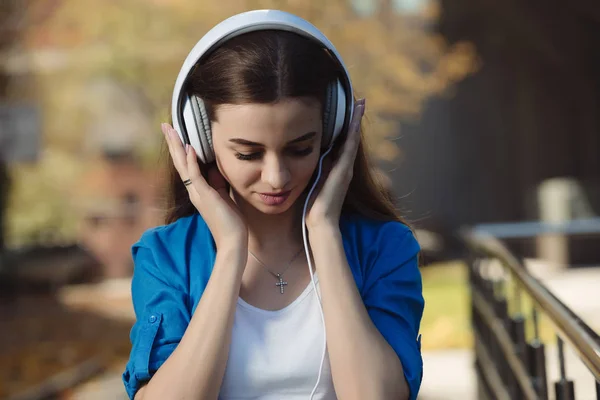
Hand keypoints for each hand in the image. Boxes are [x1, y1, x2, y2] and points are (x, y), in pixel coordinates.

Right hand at [161, 123, 247, 248]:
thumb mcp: (224, 197)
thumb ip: (218, 183)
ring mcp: (198, 194)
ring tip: (170, 130)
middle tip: (165, 125)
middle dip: (173, 142)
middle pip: (180, 162)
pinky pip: (195, 176)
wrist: (232, 241)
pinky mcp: (205, 197)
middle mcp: (194, 191)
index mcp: (198, 190)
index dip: (181, 149)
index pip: (186, 165)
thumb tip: (216, 169)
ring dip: (177, 147)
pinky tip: (189, 148)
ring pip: (184, 166)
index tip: (176, 133)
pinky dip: (192, 162)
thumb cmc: (230, 222)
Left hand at [305, 99, 365, 229]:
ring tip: (361, 103)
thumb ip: (310, 175)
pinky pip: (350, 144)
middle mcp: (344, 167)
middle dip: (354, 120)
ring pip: (352, 138)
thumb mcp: (310, 186)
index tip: (346, 112)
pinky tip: (356, 116)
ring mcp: (346, 168)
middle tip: (359, 101)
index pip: (341, 144)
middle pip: (350, 138)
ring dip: (356, 120)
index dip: (344, 128)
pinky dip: (353, 129)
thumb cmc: (312, 210)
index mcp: (335, 170)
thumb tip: (296, 163)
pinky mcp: (345, 169)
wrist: (320, 224)